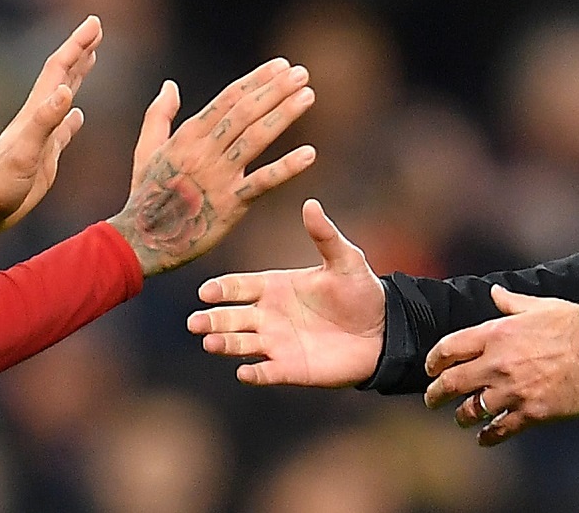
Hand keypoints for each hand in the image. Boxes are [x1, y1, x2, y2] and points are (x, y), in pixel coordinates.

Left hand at [0, 16, 100, 255]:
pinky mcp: (42, 156)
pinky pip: (62, 129)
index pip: (59, 70)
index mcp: (36, 113)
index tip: (95, 23)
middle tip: (96, 29)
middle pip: (61, 76)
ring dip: (76, 76)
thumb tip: (65, 91)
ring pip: (61, 97)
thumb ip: (45, 123)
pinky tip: (78, 114)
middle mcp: (38, 119)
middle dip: (80, 51)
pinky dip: (71, 117)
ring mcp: (40, 136)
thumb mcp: (24, 155)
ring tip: (90, 59)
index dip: (77, 45)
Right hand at [109, 58, 316, 276]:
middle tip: (301, 73)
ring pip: (256, 139)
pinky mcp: (230, 205)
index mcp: (187, 136)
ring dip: (284, 115)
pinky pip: (262, 183)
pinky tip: (309, 154)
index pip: (228, 99)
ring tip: (308, 95)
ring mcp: (218, 177)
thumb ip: (158, 115)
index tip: (281, 66)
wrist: (142, 240)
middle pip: (245, 112)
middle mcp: (204, 151)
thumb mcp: (146, 150)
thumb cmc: (145, 194)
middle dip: (275, 89)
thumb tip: (170, 85)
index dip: (256, 80)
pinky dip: (286, 168)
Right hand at [187, 198, 384, 387]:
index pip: (239, 286)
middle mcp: (269, 315)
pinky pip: (266, 373)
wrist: (383, 332)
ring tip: (210, 343)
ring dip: (224, 344)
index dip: (222, 289)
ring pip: (240, 344)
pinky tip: (245, 373)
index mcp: (275, 286)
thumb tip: (311, 204)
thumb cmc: (361, 292)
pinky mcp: (289, 369)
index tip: (206, 292)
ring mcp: (277, 343)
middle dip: (212, 319)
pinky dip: (255, 374)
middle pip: (231, 317)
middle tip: (195, 322)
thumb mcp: (345, 260)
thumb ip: (325, 236)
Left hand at [423, 286, 578, 445]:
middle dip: (436, 394)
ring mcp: (512, 390)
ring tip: (461, 419)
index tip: (431, 369)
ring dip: (463, 416)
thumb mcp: (538, 305)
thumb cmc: (573, 324)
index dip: (434, 361)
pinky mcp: (531, 412)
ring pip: (472, 410)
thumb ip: (511, 302)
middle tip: (432, 400)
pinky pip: (500, 430)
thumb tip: (494, 292)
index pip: (449, 348)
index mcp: (496, 334)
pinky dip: (489, 436)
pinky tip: (485, 438)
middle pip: (452, 383)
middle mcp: (497, 363)